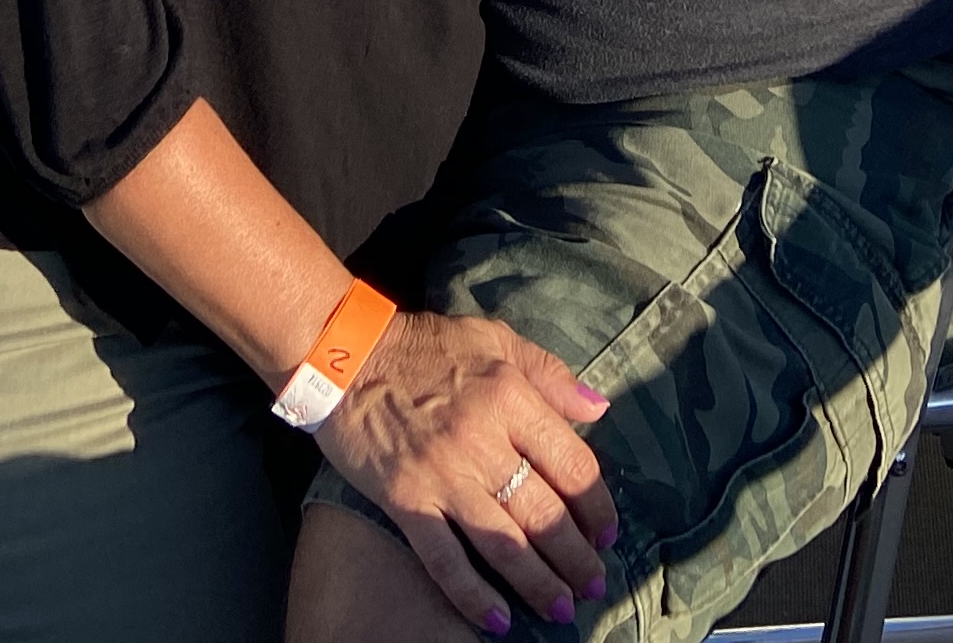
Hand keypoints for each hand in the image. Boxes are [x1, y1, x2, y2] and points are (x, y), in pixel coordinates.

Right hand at [310, 310, 619, 632]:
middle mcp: (482, 441)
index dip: (596, 507)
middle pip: (543, 513)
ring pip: (503, 544)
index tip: (607, 534)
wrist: (345, 355)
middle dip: (575, 557)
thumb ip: (550, 373)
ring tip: (563, 608)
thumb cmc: (424, 346)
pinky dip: (472, 594)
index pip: (571, 464)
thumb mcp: (495, 338)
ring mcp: (442, 476)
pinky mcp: (405, 502)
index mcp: (510, 397)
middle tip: (595, 585)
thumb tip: (599, 408)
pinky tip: (498, 620)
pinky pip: (444, 559)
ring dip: (538, 583)